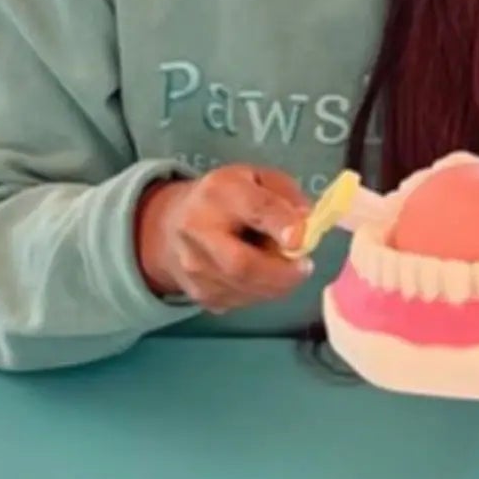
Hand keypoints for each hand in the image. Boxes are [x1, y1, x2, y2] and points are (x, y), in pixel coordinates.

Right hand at [136, 164, 314, 310]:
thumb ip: (286, 194)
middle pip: (241, 264)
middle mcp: (197, 230)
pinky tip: (260, 276)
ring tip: (282, 267)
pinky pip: (241, 301)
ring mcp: (194, 267)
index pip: (253, 209)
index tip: (300, 239)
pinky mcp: (198, 293)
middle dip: (281, 273)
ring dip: (275, 283)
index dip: (279, 224)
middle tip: (304, 267)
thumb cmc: (227, 198)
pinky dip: (261, 292)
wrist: (172, 225)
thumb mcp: (258, 178)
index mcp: (219, 192)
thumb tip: (306, 222)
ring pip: (245, 288)